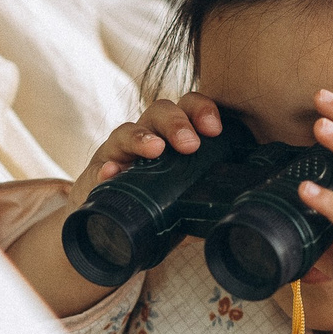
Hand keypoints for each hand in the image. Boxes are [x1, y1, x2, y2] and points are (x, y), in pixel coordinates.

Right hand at [1, 95, 221, 315]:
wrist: (114, 227)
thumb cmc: (160, 205)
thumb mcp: (187, 195)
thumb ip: (207, 191)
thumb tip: (238, 200)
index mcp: (174, 135)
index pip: (189, 107)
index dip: (202, 110)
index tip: (214, 129)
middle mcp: (146, 136)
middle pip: (159, 111)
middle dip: (176, 123)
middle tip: (189, 145)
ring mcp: (118, 152)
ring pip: (127, 131)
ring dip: (141, 138)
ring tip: (155, 150)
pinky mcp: (94, 175)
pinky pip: (97, 168)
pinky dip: (105, 169)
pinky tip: (110, 174)